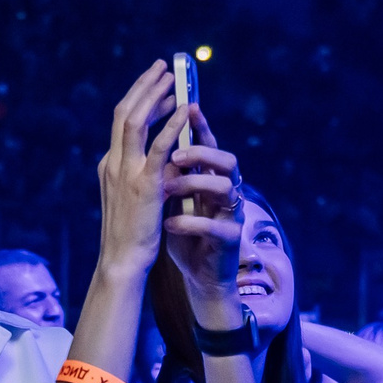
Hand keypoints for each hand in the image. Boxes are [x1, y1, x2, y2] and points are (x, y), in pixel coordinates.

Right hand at [92, 61, 183, 281]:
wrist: (122, 260)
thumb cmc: (131, 235)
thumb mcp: (133, 197)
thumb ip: (143, 174)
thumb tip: (164, 157)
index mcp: (110, 165)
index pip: (122, 122)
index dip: (140, 99)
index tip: (158, 87)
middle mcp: (113, 162)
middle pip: (125, 112)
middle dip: (144, 87)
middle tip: (163, 68)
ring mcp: (126, 172)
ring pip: (136, 121)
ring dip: (155, 96)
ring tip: (173, 80)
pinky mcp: (143, 184)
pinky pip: (158, 147)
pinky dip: (171, 124)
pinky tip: (184, 110)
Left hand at [158, 110, 247, 325]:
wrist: (200, 276)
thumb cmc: (186, 234)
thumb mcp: (174, 199)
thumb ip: (169, 173)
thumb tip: (150, 142)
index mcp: (211, 179)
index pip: (209, 146)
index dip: (201, 126)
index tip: (186, 106)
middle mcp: (226, 192)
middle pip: (227, 160)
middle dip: (202, 153)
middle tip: (175, 154)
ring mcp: (231, 214)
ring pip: (226, 188)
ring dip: (195, 184)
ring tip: (168, 189)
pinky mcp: (230, 239)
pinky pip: (214, 226)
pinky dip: (189, 223)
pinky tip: (168, 224)